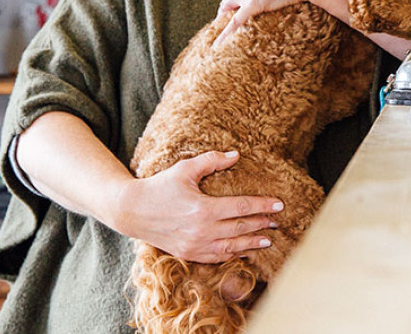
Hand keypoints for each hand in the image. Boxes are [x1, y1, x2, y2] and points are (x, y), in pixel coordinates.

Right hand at [115, 151, 282, 262]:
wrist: (131, 211)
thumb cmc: (159, 187)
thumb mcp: (184, 169)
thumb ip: (211, 161)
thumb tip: (236, 155)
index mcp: (203, 209)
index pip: (241, 208)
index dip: (262, 205)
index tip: (279, 204)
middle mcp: (201, 231)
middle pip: (240, 228)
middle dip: (262, 224)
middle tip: (278, 220)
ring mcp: (194, 246)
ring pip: (231, 246)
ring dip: (252, 243)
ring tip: (267, 239)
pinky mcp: (188, 254)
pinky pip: (216, 256)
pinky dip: (232, 253)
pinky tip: (243, 250)